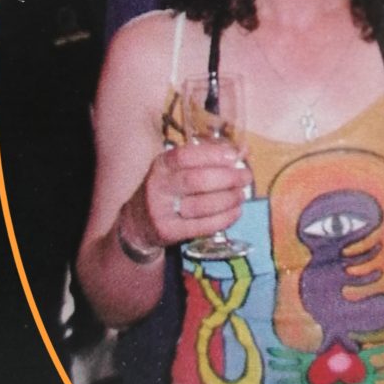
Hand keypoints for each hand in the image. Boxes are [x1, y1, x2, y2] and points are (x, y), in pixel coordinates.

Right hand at [121, 140, 252, 247]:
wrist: (136, 223)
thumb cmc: (167, 189)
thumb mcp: (176, 169)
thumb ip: (206, 159)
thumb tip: (243, 150)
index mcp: (161, 165)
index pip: (185, 156)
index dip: (212, 155)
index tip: (234, 156)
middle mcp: (158, 186)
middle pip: (196, 181)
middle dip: (228, 178)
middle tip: (246, 177)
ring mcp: (161, 211)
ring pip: (202, 205)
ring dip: (229, 199)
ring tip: (241, 195)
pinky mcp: (168, 232)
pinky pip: (202, 226)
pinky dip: (224, 219)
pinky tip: (235, 212)